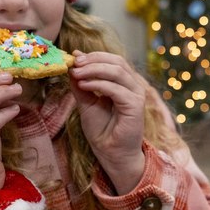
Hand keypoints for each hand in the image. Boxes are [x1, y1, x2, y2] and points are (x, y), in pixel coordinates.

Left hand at [69, 51, 145, 193]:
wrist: (110, 153)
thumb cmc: (102, 130)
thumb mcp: (87, 102)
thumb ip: (82, 84)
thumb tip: (73, 65)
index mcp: (124, 83)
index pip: (113, 60)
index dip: (94, 56)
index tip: (74, 57)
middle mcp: (133, 86)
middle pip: (116, 61)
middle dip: (93, 60)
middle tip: (75, 63)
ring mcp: (136, 95)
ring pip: (117, 71)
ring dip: (93, 70)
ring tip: (76, 73)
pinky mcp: (135, 106)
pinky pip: (116, 89)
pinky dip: (98, 84)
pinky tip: (83, 85)